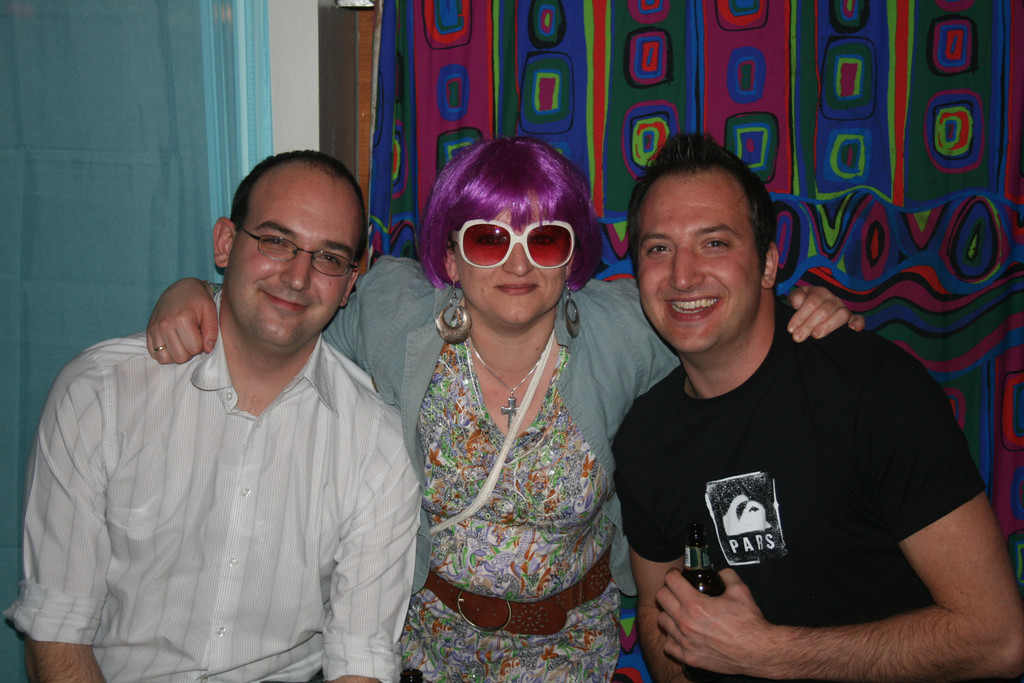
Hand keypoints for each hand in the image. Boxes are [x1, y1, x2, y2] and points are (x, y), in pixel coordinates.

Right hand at [147, 278, 218, 363]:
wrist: (181, 288)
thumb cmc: (198, 300)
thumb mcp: (210, 311)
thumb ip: (211, 331)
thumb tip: (207, 350)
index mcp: (182, 319)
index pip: (194, 348)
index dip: (201, 345)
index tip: (201, 334)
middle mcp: (165, 325)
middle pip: (179, 357)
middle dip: (189, 351)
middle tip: (193, 339)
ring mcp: (154, 328)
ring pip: (164, 359)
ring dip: (176, 354)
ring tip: (183, 342)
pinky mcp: (148, 331)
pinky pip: (153, 354)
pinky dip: (164, 353)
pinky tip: (173, 343)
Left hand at [655, 568, 771, 676]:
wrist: (758, 651)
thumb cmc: (749, 622)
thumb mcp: (740, 590)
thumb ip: (726, 575)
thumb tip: (718, 572)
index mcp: (695, 604)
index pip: (670, 581)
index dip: (673, 574)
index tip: (677, 575)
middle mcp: (685, 622)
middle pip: (661, 598)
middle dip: (668, 590)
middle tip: (677, 590)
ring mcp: (685, 641)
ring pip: (662, 621)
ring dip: (668, 613)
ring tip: (679, 611)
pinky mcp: (689, 657)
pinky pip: (668, 645)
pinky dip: (672, 637)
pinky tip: (682, 633)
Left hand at [786, 285, 864, 341]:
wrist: (811, 310)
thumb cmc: (801, 306)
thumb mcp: (795, 299)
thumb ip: (795, 298)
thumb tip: (797, 303)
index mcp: (819, 292)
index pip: (812, 303)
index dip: (800, 316)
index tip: (791, 329)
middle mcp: (833, 299)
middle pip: (824, 311)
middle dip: (809, 325)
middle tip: (798, 337)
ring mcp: (843, 309)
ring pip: (841, 315)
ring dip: (827, 326)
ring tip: (815, 335)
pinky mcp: (852, 319)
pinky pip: (859, 320)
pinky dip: (857, 324)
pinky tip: (851, 330)